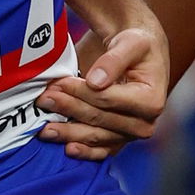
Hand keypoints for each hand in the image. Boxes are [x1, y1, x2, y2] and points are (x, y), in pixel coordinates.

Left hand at [38, 25, 167, 160]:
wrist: (139, 56)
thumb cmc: (136, 46)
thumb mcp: (131, 43)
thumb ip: (114, 60)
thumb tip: (95, 82)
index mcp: (150, 100)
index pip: (107, 99)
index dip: (81, 92)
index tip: (59, 82)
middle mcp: (143, 122)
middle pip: (98, 119)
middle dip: (69, 108)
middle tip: (44, 99)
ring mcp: (130, 134)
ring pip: (95, 137)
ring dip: (68, 132)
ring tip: (44, 127)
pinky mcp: (117, 140)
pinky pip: (100, 151)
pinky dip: (82, 151)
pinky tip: (67, 148)